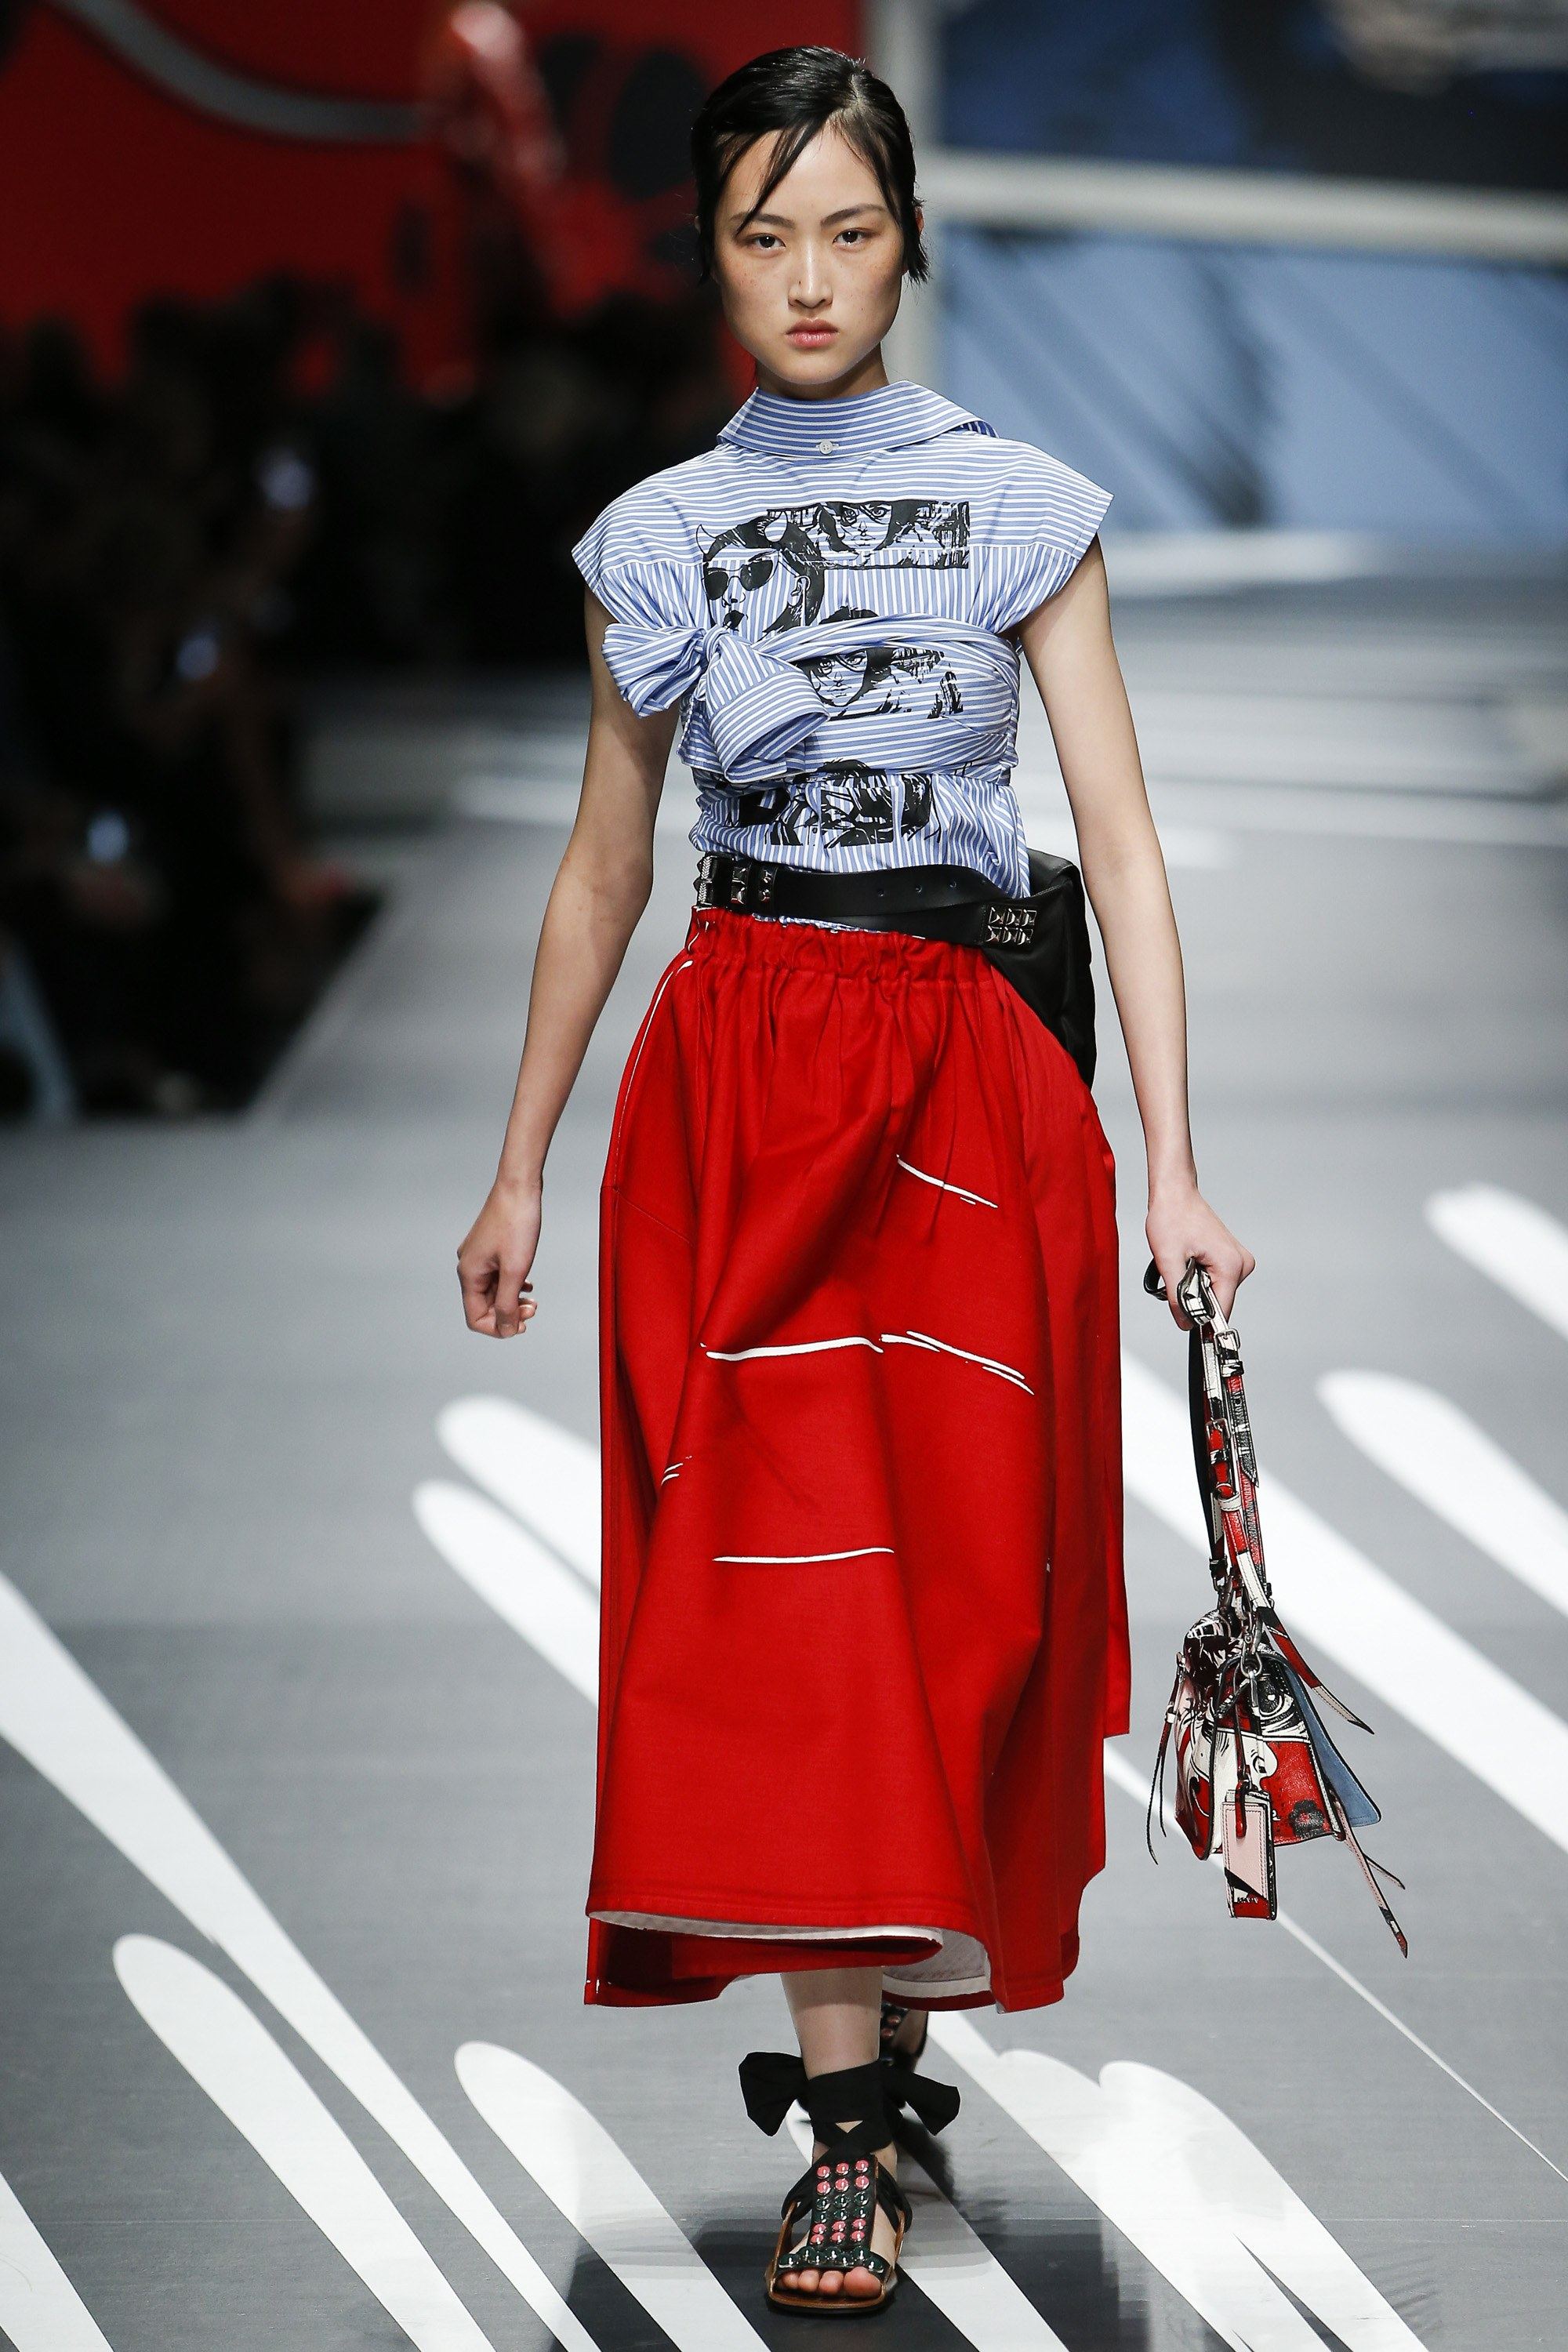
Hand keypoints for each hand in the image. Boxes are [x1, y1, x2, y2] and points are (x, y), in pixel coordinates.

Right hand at [457, 1177, 540, 1337]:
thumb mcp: (515, 1270)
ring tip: (533, 1301)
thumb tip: (506, 1330)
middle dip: (508, 1314)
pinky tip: (528, 1286)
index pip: (475, 1317)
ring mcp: (478, 1257)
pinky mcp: (489, 1248)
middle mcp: (469, 1266)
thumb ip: (508, 1303)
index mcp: (469, 1273)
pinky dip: (512, 1286)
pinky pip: (497, 1277)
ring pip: (492, 1292)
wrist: (519, 1186)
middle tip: (533, 1311)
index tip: (521, 1326)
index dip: (498, 1328)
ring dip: (512, 1301)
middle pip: (484, 1306)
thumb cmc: (516, 1223)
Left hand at [1146, 1186, 1254, 1329]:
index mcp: (1231, 1266)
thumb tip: (1185, 1323)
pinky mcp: (1231, 1258)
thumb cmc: (1172, 1217)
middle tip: (1178, 1271)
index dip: (1199, 1318)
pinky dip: (1199, 1277)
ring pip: (1215, 1292)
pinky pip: (1215, 1280)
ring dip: (1195, 1286)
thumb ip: (1177, 1296)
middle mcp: (1241, 1264)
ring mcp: (1238, 1260)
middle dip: (1194, 1297)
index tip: (1183, 1317)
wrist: (1175, 1194)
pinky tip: (1189, 1259)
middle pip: (1217, 1302)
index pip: (1221, 1311)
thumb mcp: (1168, 1260)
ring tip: (1182, 1261)